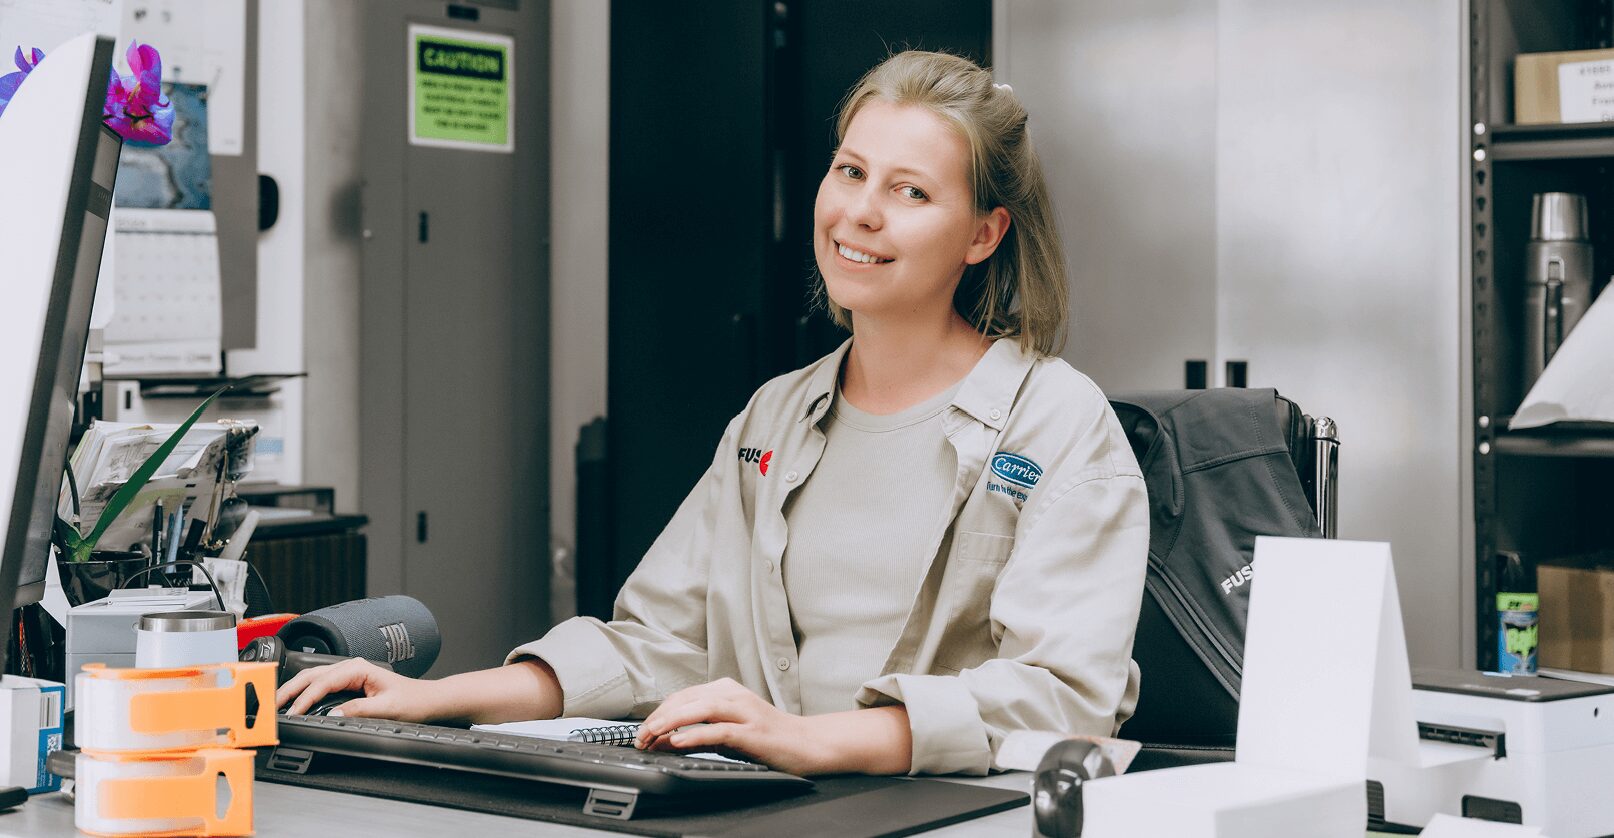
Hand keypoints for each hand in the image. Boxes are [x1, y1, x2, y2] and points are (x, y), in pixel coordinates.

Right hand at [276, 657, 442, 721]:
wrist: (428, 700)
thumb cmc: (413, 700)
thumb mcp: (387, 708)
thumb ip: (359, 710)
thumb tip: (333, 714)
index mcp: (359, 668)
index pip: (323, 683)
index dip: (305, 699)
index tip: (293, 713)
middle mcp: (352, 667)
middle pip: (311, 676)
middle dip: (289, 690)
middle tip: (271, 705)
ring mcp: (350, 674)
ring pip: (313, 678)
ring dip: (294, 690)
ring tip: (277, 703)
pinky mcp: (349, 682)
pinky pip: (321, 685)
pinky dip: (305, 692)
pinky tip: (296, 701)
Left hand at [633, 678, 824, 774]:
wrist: (806, 744)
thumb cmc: (767, 738)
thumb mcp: (726, 735)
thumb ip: (695, 736)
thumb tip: (664, 742)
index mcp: (726, 690)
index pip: (682, 696)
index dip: (658, 712)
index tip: (642, 731)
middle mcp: (733, 695)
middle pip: (686, 699)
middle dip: (658, 718)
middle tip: (639, 737)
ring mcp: (744, 711)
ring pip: (700, 708)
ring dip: (671, 722)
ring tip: (651, 734)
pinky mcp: (752, 731)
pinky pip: (719, 730)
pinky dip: (696, 734)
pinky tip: (679, 741)